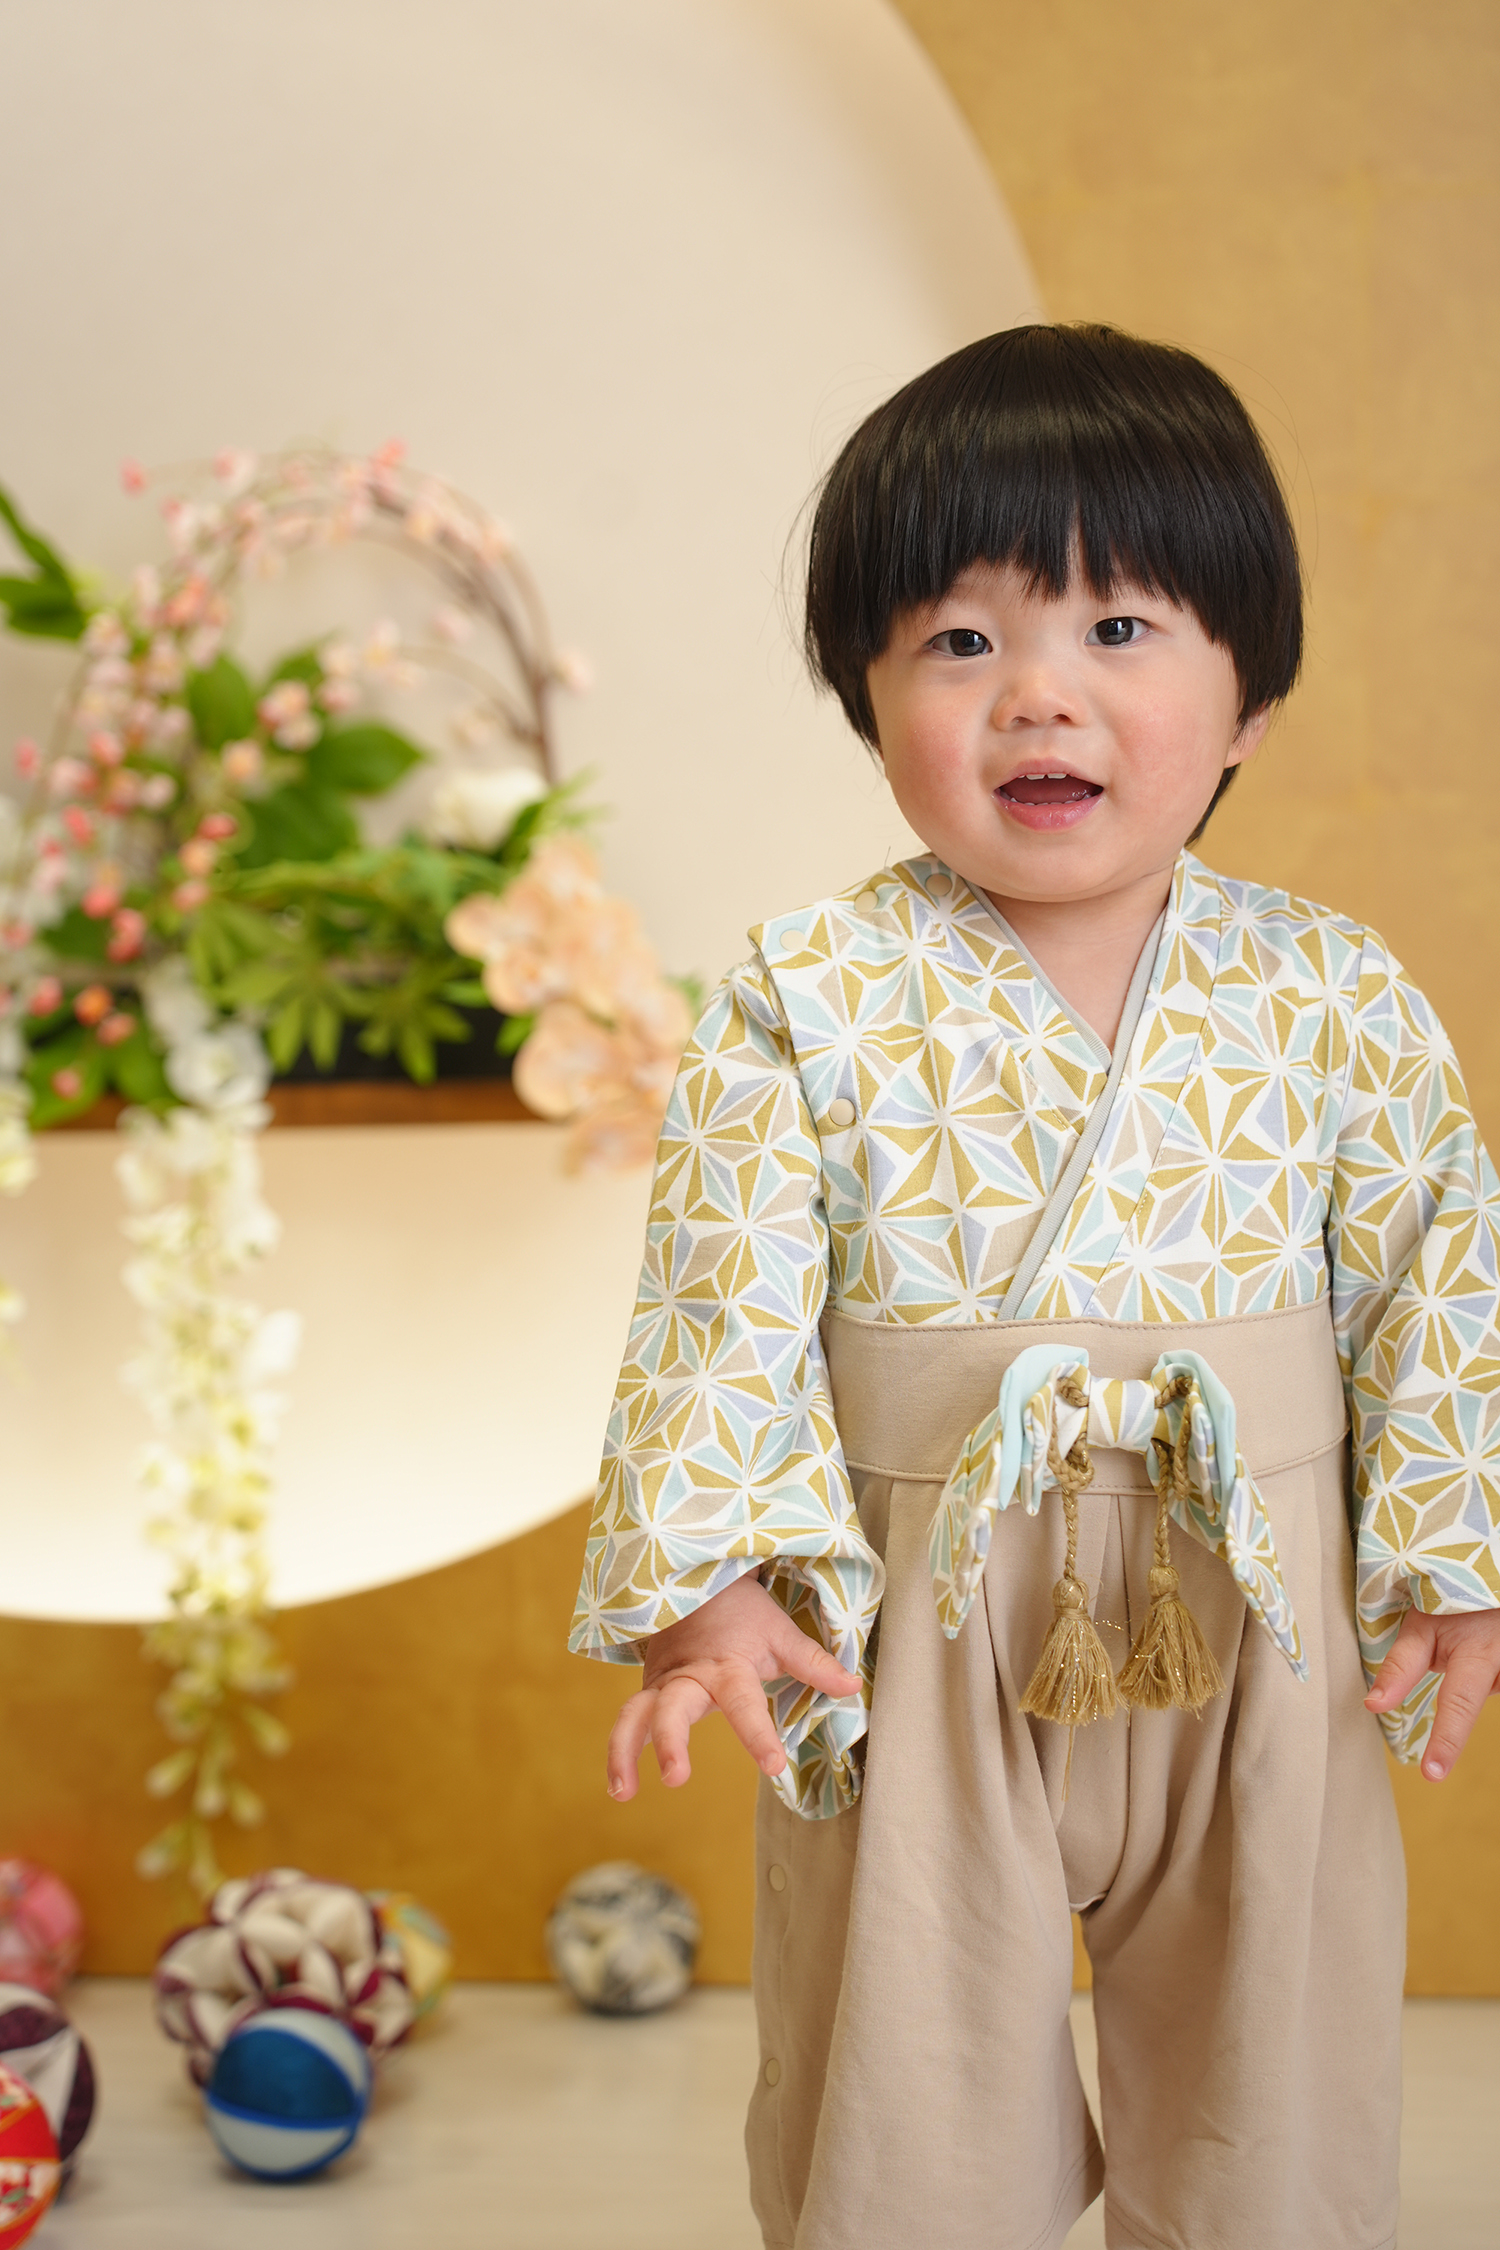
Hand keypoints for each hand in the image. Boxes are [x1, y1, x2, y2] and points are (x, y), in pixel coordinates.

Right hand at [605, 1570, 859, 1801]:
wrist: (693, 1580)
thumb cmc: (742, 1613)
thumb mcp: (778, 1632)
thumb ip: (812, 1664)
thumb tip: (853, 1689)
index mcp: (726, 1666)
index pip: (743, 1702)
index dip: (757, 1733)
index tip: (773, 1765)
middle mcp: (688, 1677)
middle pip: (673, 1708)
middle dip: (671, 1740)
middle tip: (676, 1776)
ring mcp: (661, 1684)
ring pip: (634, 1715)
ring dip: (625, 1751)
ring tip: (623, 1792)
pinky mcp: (647, 1691)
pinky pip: (626, 1720)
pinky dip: (619, 1751)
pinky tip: (620, 1788)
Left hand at [1365, 1605, 1499, 1779]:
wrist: (1490, 1578)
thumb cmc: (1450, 1599)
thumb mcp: (1422, 1624)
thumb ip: (1401, 1666)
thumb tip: (1374, 1705)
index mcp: (1477, 1655)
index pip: (1458, 1707)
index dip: (1446, 1742)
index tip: (1432, 1775)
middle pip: (1473, 1699)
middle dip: (1457, 1698)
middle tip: (1447, 1702)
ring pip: (1486, 1689)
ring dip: (1474, 1672)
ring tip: (1471, 1637)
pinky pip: (1493, 1681)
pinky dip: (1483, 1670)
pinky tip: (1482, 1646)